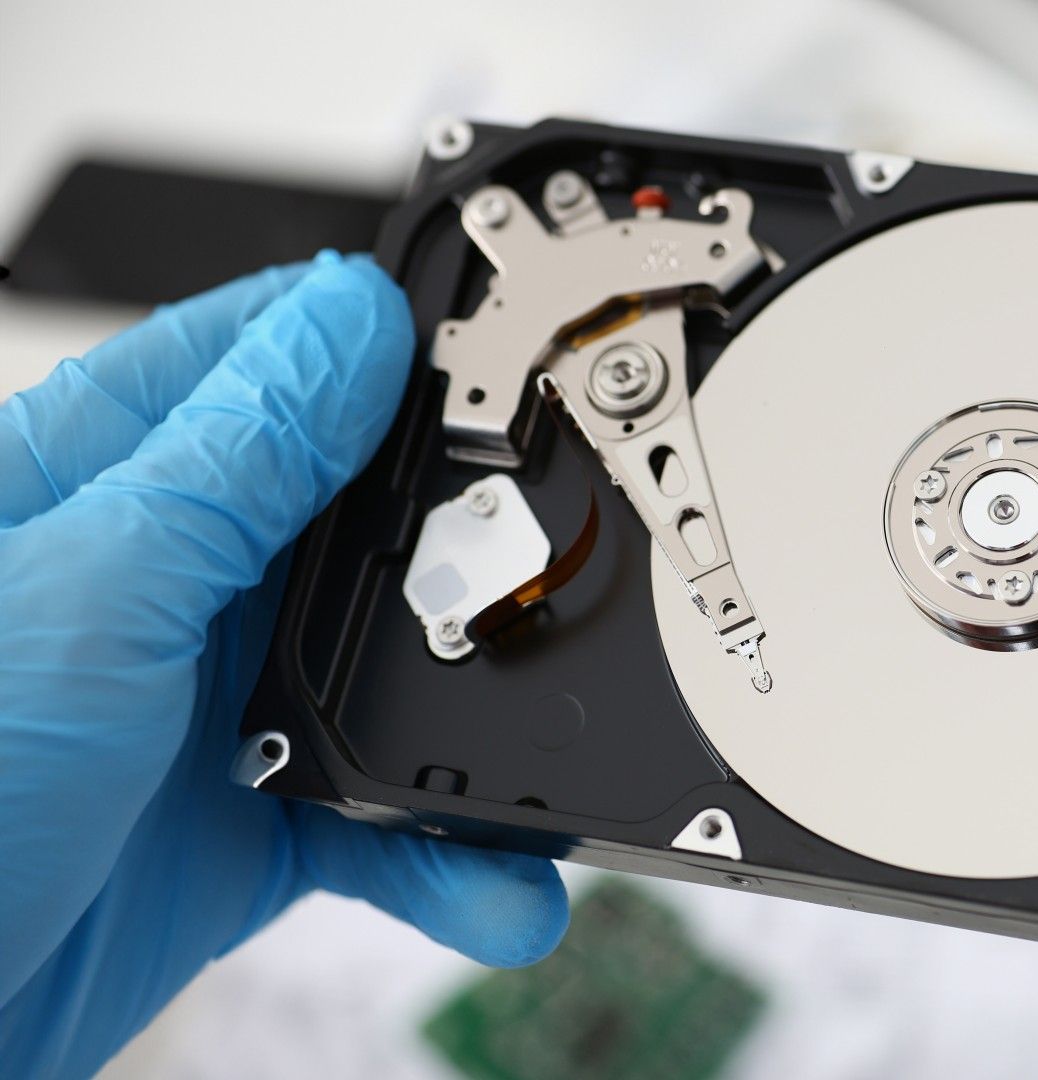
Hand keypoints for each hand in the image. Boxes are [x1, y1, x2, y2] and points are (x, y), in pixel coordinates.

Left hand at [0, 254, 569, 1077]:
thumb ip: (233, 465)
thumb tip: (352, 322)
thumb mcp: (90, 594)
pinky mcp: (243, 829)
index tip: (506, 333)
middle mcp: (159, 584)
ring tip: (548, 748)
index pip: (260, 361)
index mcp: (96, 484)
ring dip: (479, 727)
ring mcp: (204, 709)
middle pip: (355, 521)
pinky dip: (450, 858)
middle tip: (560, 546)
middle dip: (469, 536)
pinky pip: (382, 828)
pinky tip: (495, 881)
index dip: (381, 339)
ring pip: (387, 680)